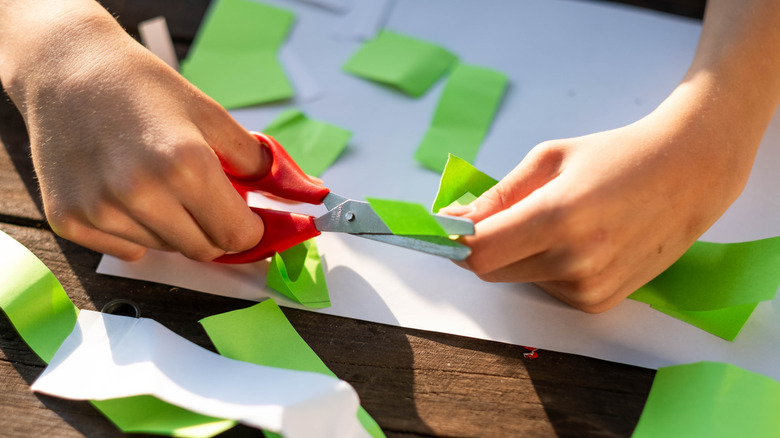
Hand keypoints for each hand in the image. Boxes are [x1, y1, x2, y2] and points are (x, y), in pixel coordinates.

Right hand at [1, 2, 269, 260]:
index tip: (249, 220)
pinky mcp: (69, 219)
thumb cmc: (142, 88)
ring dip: (175, 228)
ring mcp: (101, 209)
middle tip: (205, 199)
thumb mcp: (209, 114)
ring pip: (166, 249)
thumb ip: (254, 161)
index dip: (250, 230)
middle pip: (203, 250)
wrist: (69, 70)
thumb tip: (288, 194)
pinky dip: (137, 231)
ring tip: (157, 183)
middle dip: (215, 230)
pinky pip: (127, 249)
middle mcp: (141, 193)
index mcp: (185, 164)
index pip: (236, 235)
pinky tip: (127, 193)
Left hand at [442, 0, 779, 311]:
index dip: (453, 242)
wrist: (689, 174)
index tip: (442, 229)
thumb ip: (496, 196)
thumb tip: (452, 221)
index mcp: (557, 216)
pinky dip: (547, 267)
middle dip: (484, 245)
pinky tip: (579, 240)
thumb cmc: (616, 156)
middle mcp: (574, 260)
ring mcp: (590, 286)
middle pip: (491, 270)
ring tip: (558, 219)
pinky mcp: (600, 301)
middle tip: (500, 215)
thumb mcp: (549, 159)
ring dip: (520, 254)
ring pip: (519, 278)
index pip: (478, 252)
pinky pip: (547, 288)